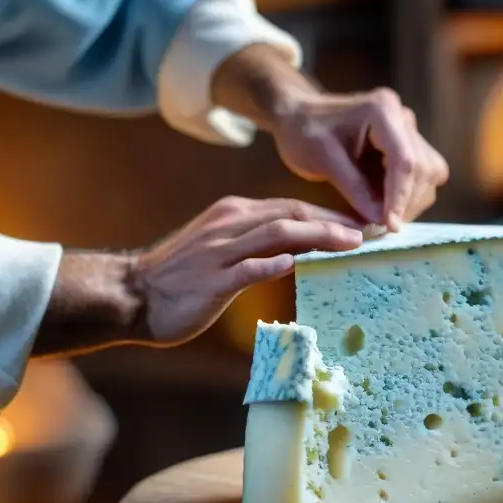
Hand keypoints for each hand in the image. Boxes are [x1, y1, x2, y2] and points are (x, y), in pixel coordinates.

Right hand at [130, 196, 361, 345]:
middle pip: (291, 214)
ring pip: (276, 234)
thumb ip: (256, 244)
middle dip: (333, 222)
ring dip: (317, 237)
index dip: (328, 216)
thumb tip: (296, 249)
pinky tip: (295, 263)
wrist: (133, 293)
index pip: (290, 208)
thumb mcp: (221, 249)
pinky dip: (271, 264)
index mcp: (234, 215)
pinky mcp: (211, 281)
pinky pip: (247, 269)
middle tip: (369, 232)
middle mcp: (229, 224)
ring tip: (349, 244)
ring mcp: (220, 251)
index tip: (359, 226)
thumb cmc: (180, 277)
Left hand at [211, 45, 448, 231]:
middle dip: (407, 202)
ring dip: (412, 201)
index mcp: (382, 110)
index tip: (388, 226)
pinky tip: (387, 208)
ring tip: (384, 219)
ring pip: (431, 172)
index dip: (400, 197)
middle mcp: (402, 116)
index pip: (404, 160)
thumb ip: (354, 188)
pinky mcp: (408, 143)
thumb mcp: (322, 160)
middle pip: (424, 167)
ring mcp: (408, 129)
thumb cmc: (304, 132)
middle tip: (383, 228)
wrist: (299, 116)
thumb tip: (381, 220)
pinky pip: (423, 173)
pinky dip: (409, 195)